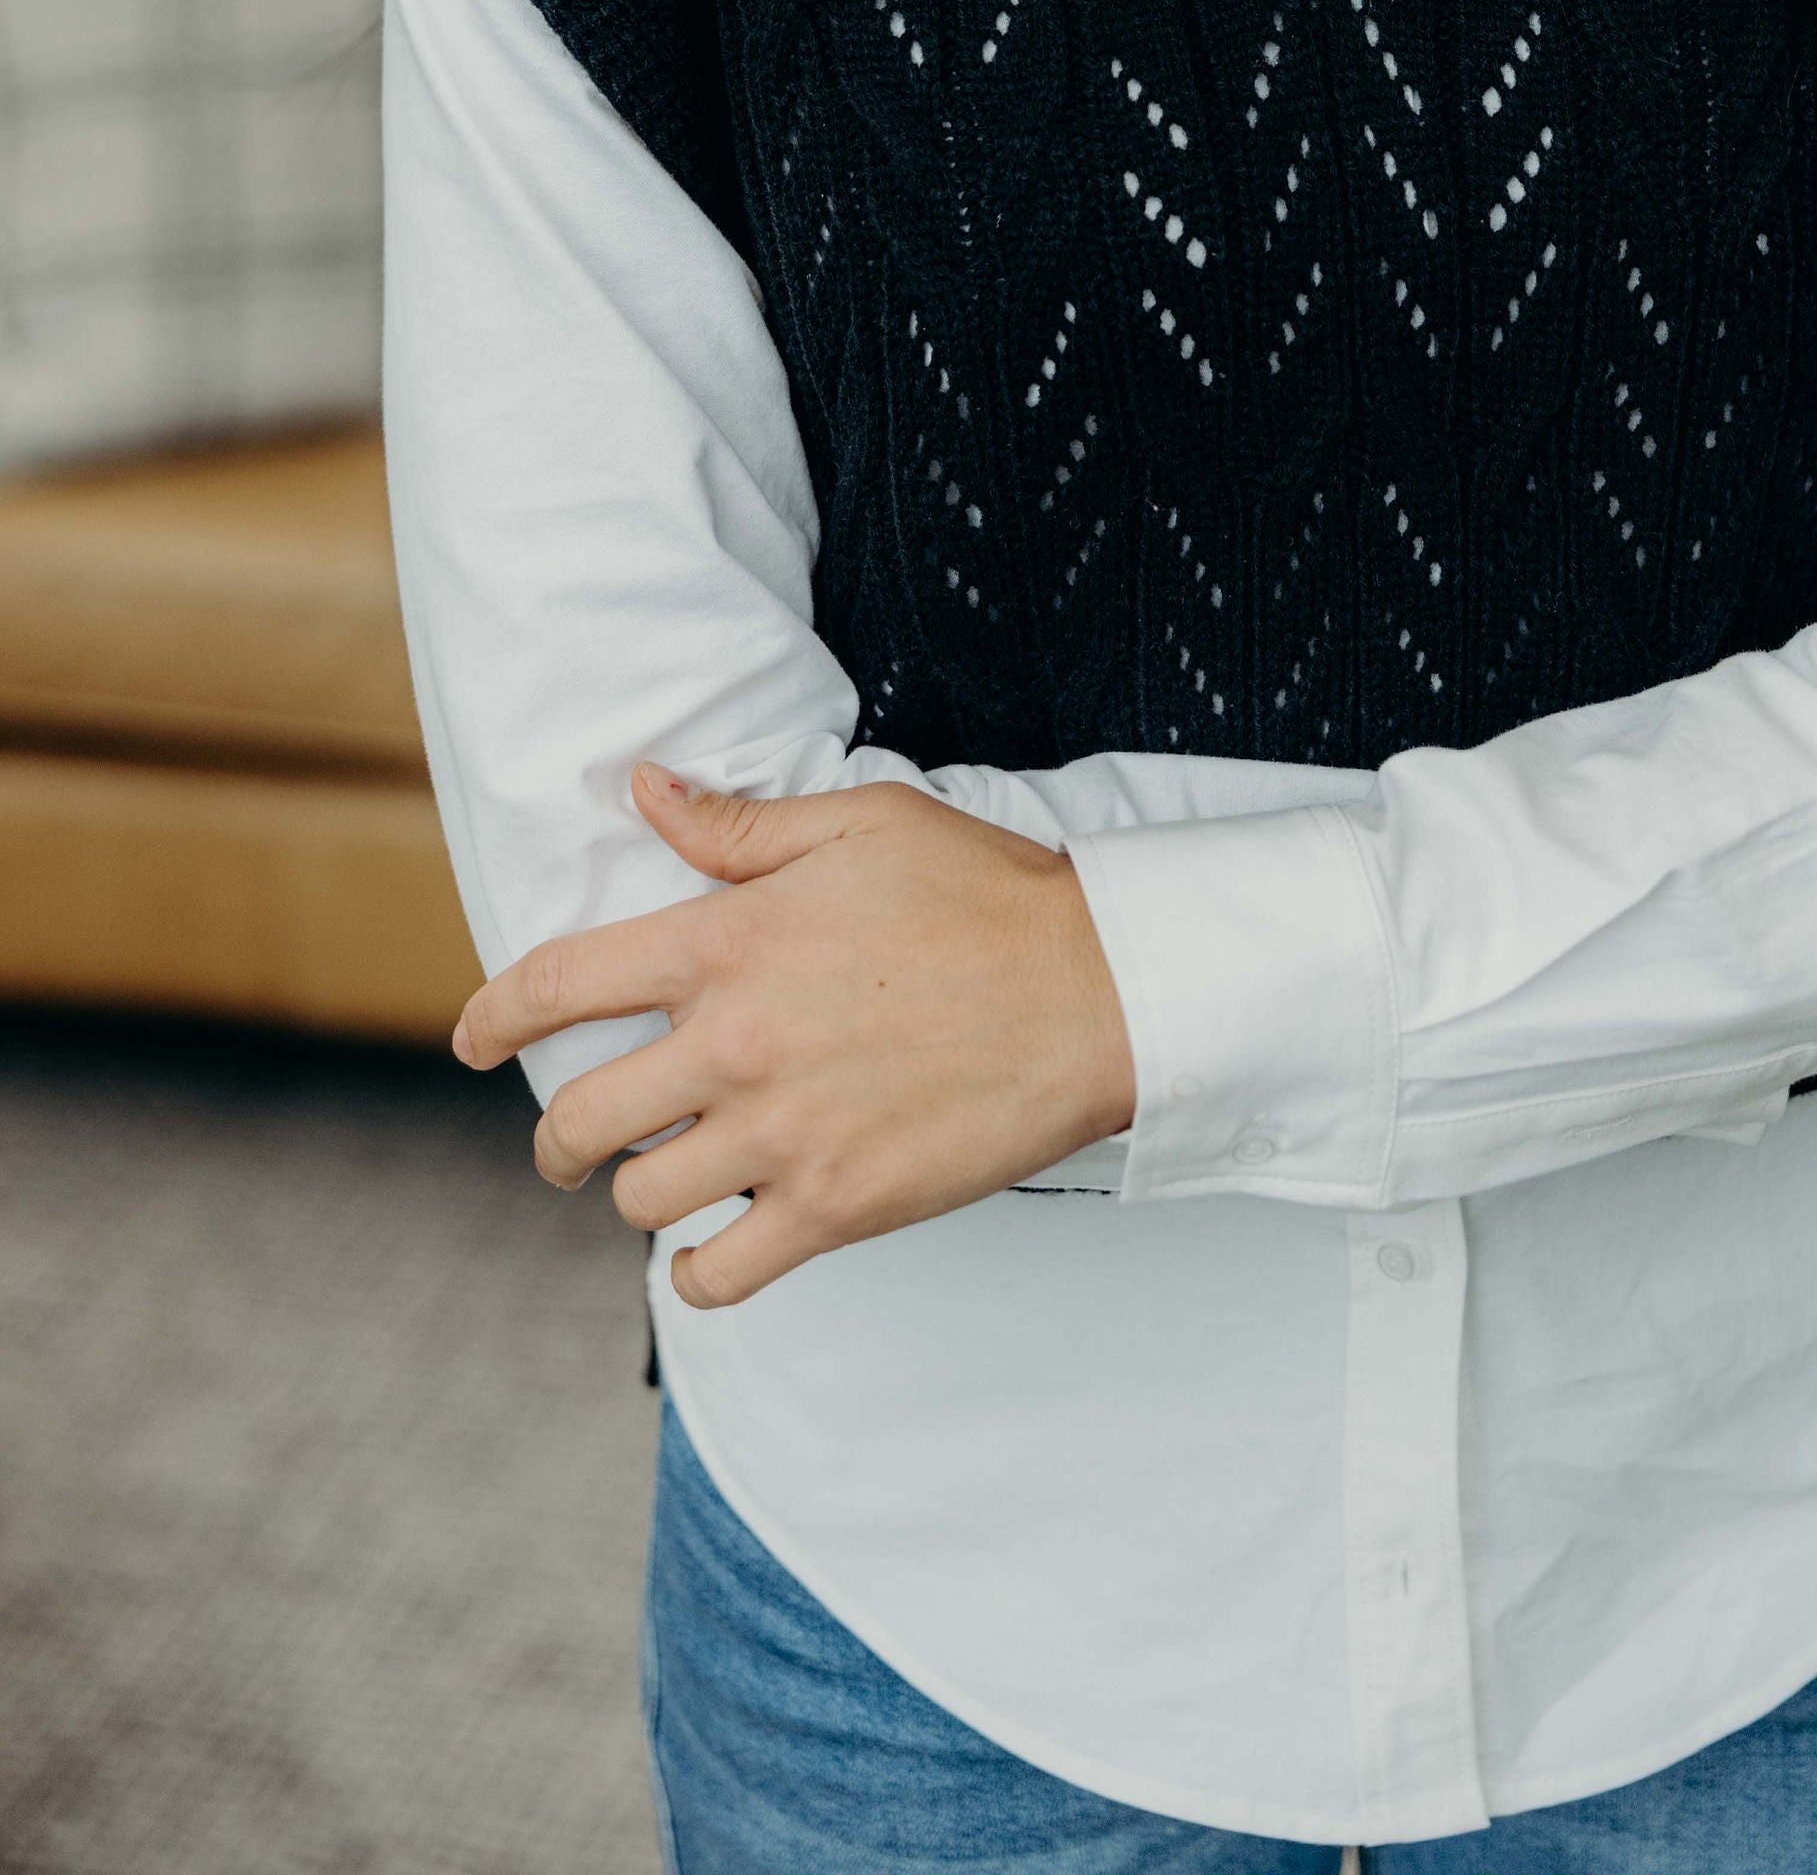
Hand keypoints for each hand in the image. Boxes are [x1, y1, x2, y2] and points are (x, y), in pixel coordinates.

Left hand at [453, 769, 1137, 1306]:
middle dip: (557, 1139)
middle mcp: (734, 1042)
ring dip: (639, 1193)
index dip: (491, 1017)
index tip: (469, 1041)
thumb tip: (641, 792)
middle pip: (580, 1118)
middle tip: (570, 1148)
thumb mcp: (859, 823)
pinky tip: (714, 1250)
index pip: (560, 984)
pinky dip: (697, 1274)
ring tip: (668, 1181)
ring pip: (640, 1198)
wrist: (1097, 989)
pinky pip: (716, 1275)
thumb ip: (737, 823)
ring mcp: (781, 1133)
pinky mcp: (836, 1207)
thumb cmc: (982, 893)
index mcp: (727, 940)